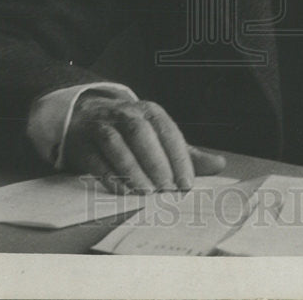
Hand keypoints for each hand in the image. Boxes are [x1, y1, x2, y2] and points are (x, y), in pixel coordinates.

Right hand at [61, 93, 225, 193]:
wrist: (85, 117)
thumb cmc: (131, 132)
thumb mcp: (160, 137)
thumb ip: (187, 153)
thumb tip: (219, 164)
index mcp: (150, 112)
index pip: (167, 131)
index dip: (178, 157)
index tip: (187, 183)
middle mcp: (126, 114)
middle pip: (141, 133)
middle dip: (156, 162)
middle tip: (166, 188)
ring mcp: (102, 126)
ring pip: (116, 143)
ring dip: (132, 168)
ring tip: (146, 191)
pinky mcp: (83, 142)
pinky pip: (95, 157)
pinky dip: (109, 175)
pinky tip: (122, 190)